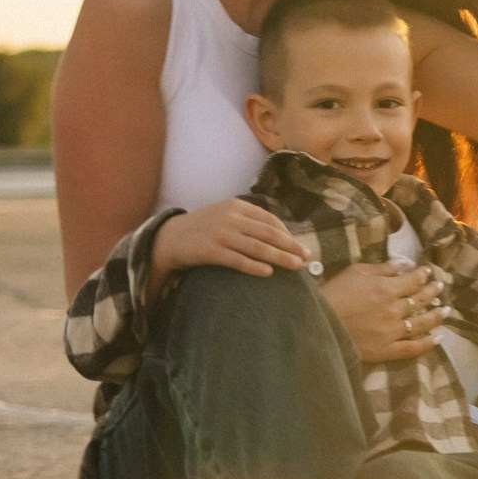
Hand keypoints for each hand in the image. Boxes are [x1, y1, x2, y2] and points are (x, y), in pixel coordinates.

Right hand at [148, 199, 307, 295]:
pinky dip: (254, 266)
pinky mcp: (210, 251)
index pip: (270, 220)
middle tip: (307, 258)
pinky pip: (237, 260)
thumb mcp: (226, 216)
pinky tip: (268, 272)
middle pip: (268, 233)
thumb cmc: (204, 228)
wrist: (170, 237)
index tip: (301, 247)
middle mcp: (231, 217)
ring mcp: (220, 234)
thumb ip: (249, 221)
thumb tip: (280, 235)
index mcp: (237, 206)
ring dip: (280, 257)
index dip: (288, 234)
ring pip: (257, 247)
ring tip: (296, 266)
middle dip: (290, 246)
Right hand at [322, 260, 451, 363]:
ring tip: (446, 311)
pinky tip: (437, 339)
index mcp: (387, 289)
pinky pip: (411, 348)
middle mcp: (394, 310)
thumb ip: (382, 269)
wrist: (317, 325)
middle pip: (420, 300)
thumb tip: (404, 265)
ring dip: (436, 316)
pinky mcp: (386, 350)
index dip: (423, 276)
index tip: (429, 273)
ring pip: (421, 323)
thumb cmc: (333, 294)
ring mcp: (392, 332)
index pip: (413, 281)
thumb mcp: (355, 272)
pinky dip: (426, 344)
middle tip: (440, 287)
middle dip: (432, 292)